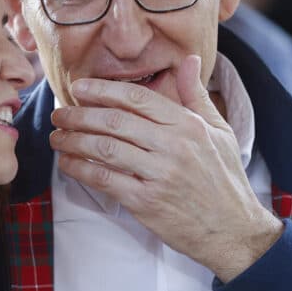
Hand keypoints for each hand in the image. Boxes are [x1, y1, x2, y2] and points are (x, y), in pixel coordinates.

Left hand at [49, 56, 283, 281]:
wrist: (234, 231)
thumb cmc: (224, 180)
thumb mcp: (220, 132)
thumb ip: (196, 95)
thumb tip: (187, 60)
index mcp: (188, 125)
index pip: (137, 98)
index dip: (103, 90)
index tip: (79, 88)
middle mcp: (173, 146)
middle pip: (115, 121)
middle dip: (79, 114)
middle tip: (59, 113)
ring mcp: (159, 175)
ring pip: (104, 148)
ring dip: (74, 140)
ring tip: (57, 136)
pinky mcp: (146, 202)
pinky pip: (104, 180)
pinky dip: (80, 169)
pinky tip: (67, 163)